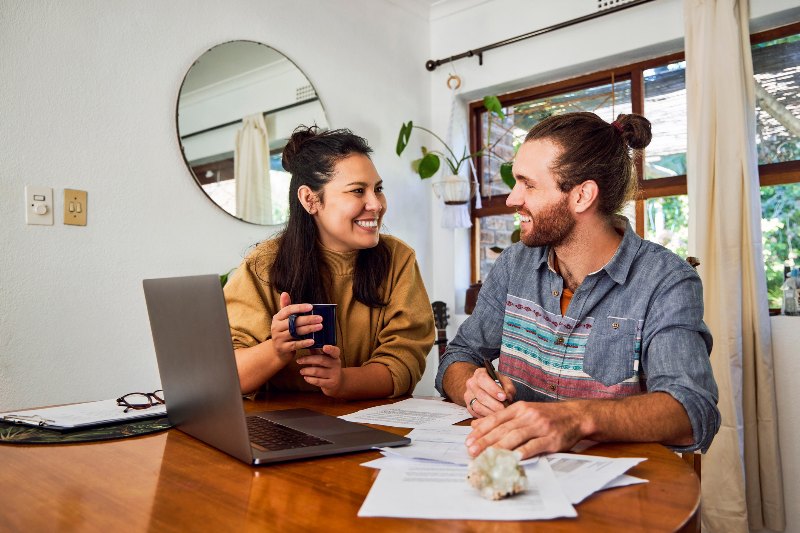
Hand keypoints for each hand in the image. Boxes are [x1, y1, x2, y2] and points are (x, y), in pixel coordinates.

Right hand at [270, 292, 322, 358]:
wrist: (278, 351)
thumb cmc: (284, 331)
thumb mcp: (283, 319)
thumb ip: (286, 307)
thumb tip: (285, 293)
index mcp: (277, 318)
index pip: (288, 310)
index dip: (300, 308)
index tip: (311, 307)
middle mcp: (276, 327)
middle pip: (293, 321)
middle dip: (308, 319)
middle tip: (320, 318)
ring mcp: (278, 338)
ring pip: (295, 332)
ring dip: (309, 329)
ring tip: (320, 326)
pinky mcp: (283, 348)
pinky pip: (295, 345)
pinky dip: (304, 342)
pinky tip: (313, 340)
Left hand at [297, 345, 342, 395]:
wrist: (338, 383)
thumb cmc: (328, 368)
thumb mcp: (325, 359)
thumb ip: (316, 351)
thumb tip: (306, 342)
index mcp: (335, 356)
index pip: (335, 351)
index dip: (330, 349)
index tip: (324, 347)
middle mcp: (336, 364)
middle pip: (321, 360)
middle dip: (308, 359)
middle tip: (298, 360)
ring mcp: (334, 374)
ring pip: (318, 371)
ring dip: (307, 371)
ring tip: (301, 371)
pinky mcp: (331, 384)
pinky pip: (318, 381)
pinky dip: (310, 379)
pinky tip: (305, 378)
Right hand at [463, 367, 515, 417]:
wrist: (486, 388)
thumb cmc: (497, 384)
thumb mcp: (505, 381)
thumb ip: (508, 387)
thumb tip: (508, 396)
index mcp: (479, 373)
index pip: (483, 379)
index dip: (493, 389)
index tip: (503, 397)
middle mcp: (471, 384)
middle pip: (480, 395)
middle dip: (494, 404)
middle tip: (504, 409)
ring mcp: (468, 396)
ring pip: (477, 406)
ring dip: (490, 412)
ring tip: (500, 414)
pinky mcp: (468, 407)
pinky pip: (476, 414)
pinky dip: (486, 417)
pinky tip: (494, 416)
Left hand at [465, 401, 585, 458]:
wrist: (575, 416)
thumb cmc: (547, 416)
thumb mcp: (524, 412)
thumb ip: (501, 419)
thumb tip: (477, 425)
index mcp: (519, 408)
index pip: (496, 419)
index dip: (481, 430)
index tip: (468, 441)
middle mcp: (528, 415)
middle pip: (503, 429)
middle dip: (485, 441)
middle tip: (471, 451)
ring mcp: (540, 427)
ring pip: (515, 437)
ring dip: (499, 448)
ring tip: (486, 457)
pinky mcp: (551, 439)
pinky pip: (534, 446)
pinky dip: (522, 453)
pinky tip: (511, 459)